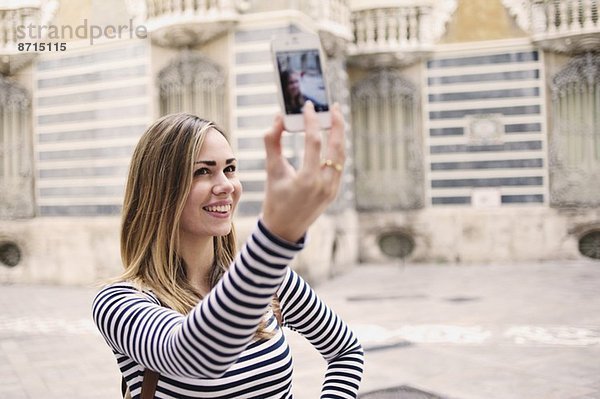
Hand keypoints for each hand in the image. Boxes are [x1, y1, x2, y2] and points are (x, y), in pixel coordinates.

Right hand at [261, 102, 345, 242]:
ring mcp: (332, 189)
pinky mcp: (334, 191)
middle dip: (336, 124)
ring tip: (335, 118)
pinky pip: (339, 165)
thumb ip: (272, 143)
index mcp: (307, 180)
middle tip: (333, 106)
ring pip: (341, 155)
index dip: (311, 121)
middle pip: (337, 147)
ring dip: (339, 135)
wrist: (284, 229)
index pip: (314, 142)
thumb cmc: (274, 199)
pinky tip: (333, 137)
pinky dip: (337, 149)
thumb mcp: (271, 171)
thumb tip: (279, 118)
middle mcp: (324, 184)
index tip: (308, 106)